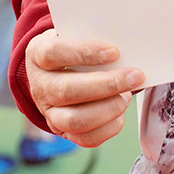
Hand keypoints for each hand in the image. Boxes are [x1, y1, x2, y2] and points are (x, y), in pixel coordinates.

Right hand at [25, 32, 143, 147]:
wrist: (53, 71)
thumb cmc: (72, 49)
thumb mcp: (75, 35)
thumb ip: (94, 36)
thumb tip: (129, 47)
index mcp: (38, 54)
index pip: (55, 52)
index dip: (85, 53)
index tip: (114, 52)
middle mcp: (40, 85)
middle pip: (67, 90)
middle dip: (107, 85)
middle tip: (135, 76)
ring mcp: (48, 111)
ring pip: (74, 120)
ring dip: (108, 109)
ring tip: (127, 95)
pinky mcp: (61, 130)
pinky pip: (84, 138)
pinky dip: (108, 128)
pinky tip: (121, 113)